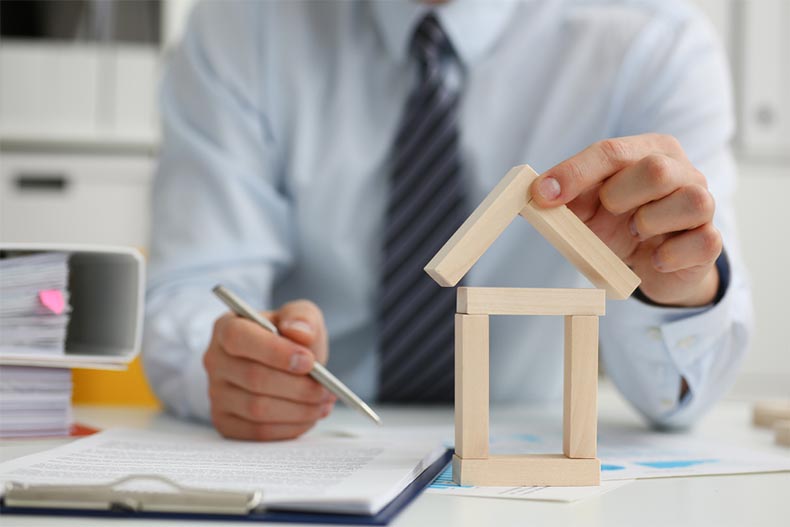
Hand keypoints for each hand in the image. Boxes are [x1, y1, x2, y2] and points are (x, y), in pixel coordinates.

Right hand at [203, 300, 335, 439]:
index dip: (274, 351)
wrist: (283, 365)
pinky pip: (258, 432)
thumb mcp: (300, 316)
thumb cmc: (289, 338)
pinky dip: (290, 427)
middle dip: (297, 386)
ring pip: (257, 409)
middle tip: (327, 389)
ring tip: (323, 402)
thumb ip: (302, 317)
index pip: (239, 338)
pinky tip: (309, 416)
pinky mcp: (225, 422)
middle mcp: (215, 360)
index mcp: (227, 327)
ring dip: (299, 409)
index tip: (308, 361)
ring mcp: (216, 393)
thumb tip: (299, 333)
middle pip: (253, 378)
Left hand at [530, 134, 720, 306]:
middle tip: (609, 211)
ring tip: (635, 232)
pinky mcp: (710, 241)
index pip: (611, 151)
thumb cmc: (619, 225)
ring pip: (691, 201)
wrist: (653, 264)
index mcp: (649, 151)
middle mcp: (683, 171)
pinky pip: (703, 241)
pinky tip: (654, 258)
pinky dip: (670, 254)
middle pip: (656, 170)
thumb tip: (530, 193)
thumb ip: (563, 197)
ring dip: (649, 222)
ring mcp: (703, 205)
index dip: (574, 173)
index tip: (543, 195)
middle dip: (619, 195)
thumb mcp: (586, 208)